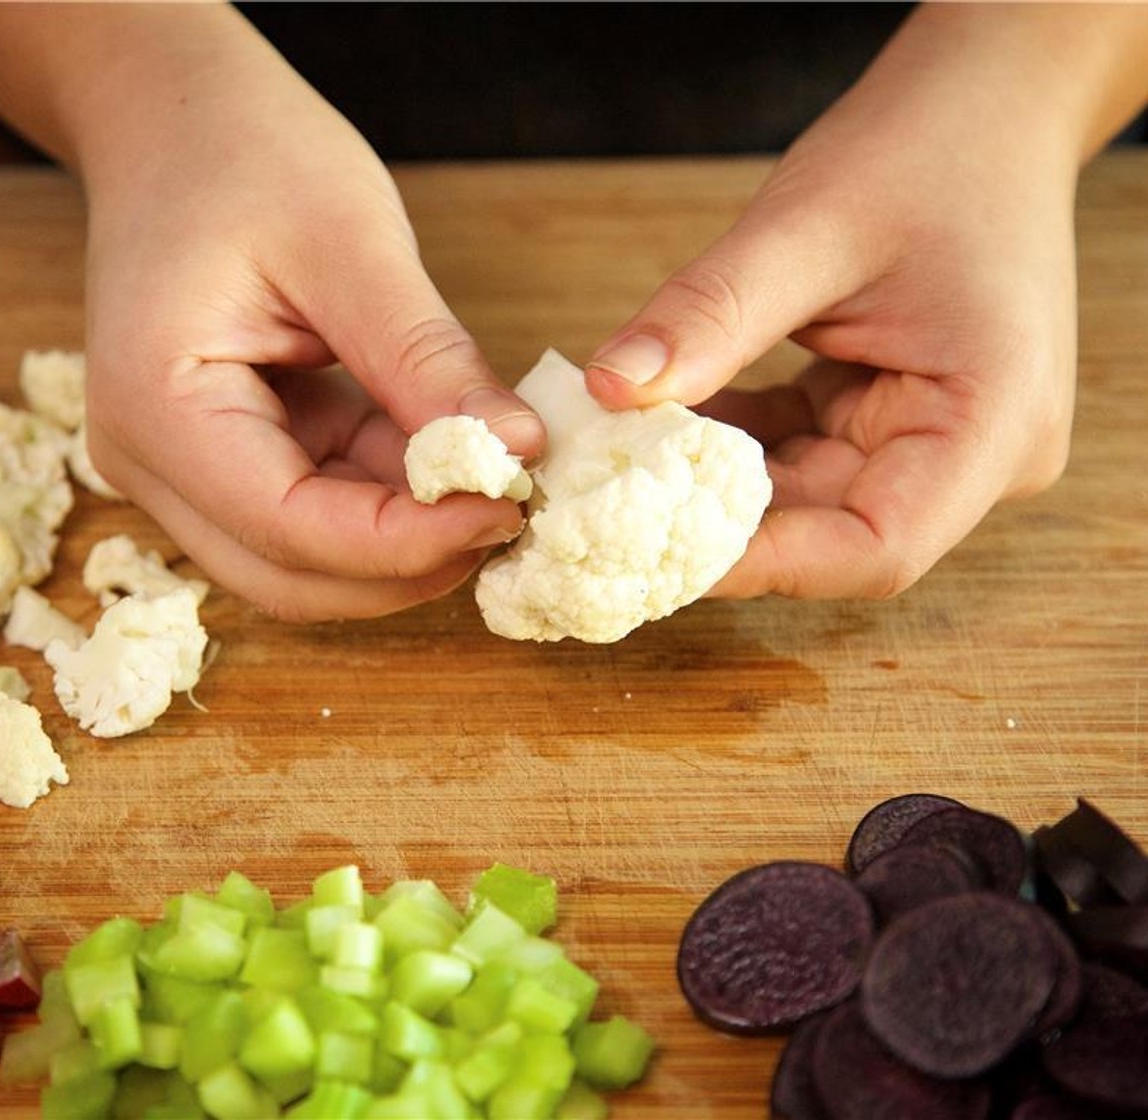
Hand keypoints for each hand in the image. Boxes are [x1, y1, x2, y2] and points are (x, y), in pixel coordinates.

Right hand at [77, 9, 541, 621]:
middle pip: (289, 577)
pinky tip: (437, 450)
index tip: (508, 509)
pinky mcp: (219, 461)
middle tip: (509, 511)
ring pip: (302, 561)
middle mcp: (148, 463)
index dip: (408, 541)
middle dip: (407, 562)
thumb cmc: (244, 155)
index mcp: (158, 407)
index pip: (290, 528)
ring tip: (483, 473)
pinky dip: (382, 499)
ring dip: (400, 537)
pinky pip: (309, 514)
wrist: (172, 120)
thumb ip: (426, 361)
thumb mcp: (350, 245)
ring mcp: (177, 471)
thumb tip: (517, 453)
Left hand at [583, 10, 1086, 599]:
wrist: (984, 102)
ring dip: (711, 484)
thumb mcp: (810, 227)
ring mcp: (929, 440)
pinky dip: (727, 444)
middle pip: (832, 534)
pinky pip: (795, 455)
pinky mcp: (888, 419)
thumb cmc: (929, 148)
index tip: (654, 546)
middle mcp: (972, 454)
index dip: (763, 562)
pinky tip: (662, 419)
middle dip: (717, 523)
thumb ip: (712, 316)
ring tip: (620, 462)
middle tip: (609, 510)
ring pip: (803, 501)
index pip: (878, 546)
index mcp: (991, 423)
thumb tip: (612, 388)